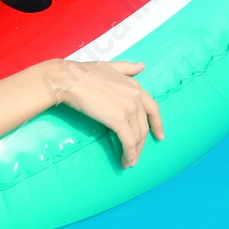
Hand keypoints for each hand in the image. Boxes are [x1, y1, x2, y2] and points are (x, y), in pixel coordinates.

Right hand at [43, 58, 163, 167]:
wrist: (69, 79)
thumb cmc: (83, 72)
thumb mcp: (110, 66)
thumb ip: (127, 68)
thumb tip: (142, 66)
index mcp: (135, 86)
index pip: (153, 108)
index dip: (157, 123)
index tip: (159, 134)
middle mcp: (136, 97)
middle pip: (144, 126)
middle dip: (142, 143)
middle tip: (137, 154)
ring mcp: (129, 109)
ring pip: (137, 136)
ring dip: (134, 152)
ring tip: (129, 162)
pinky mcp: (119, 120)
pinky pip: (128, 141)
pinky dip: (129, 153)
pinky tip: (126, 161)